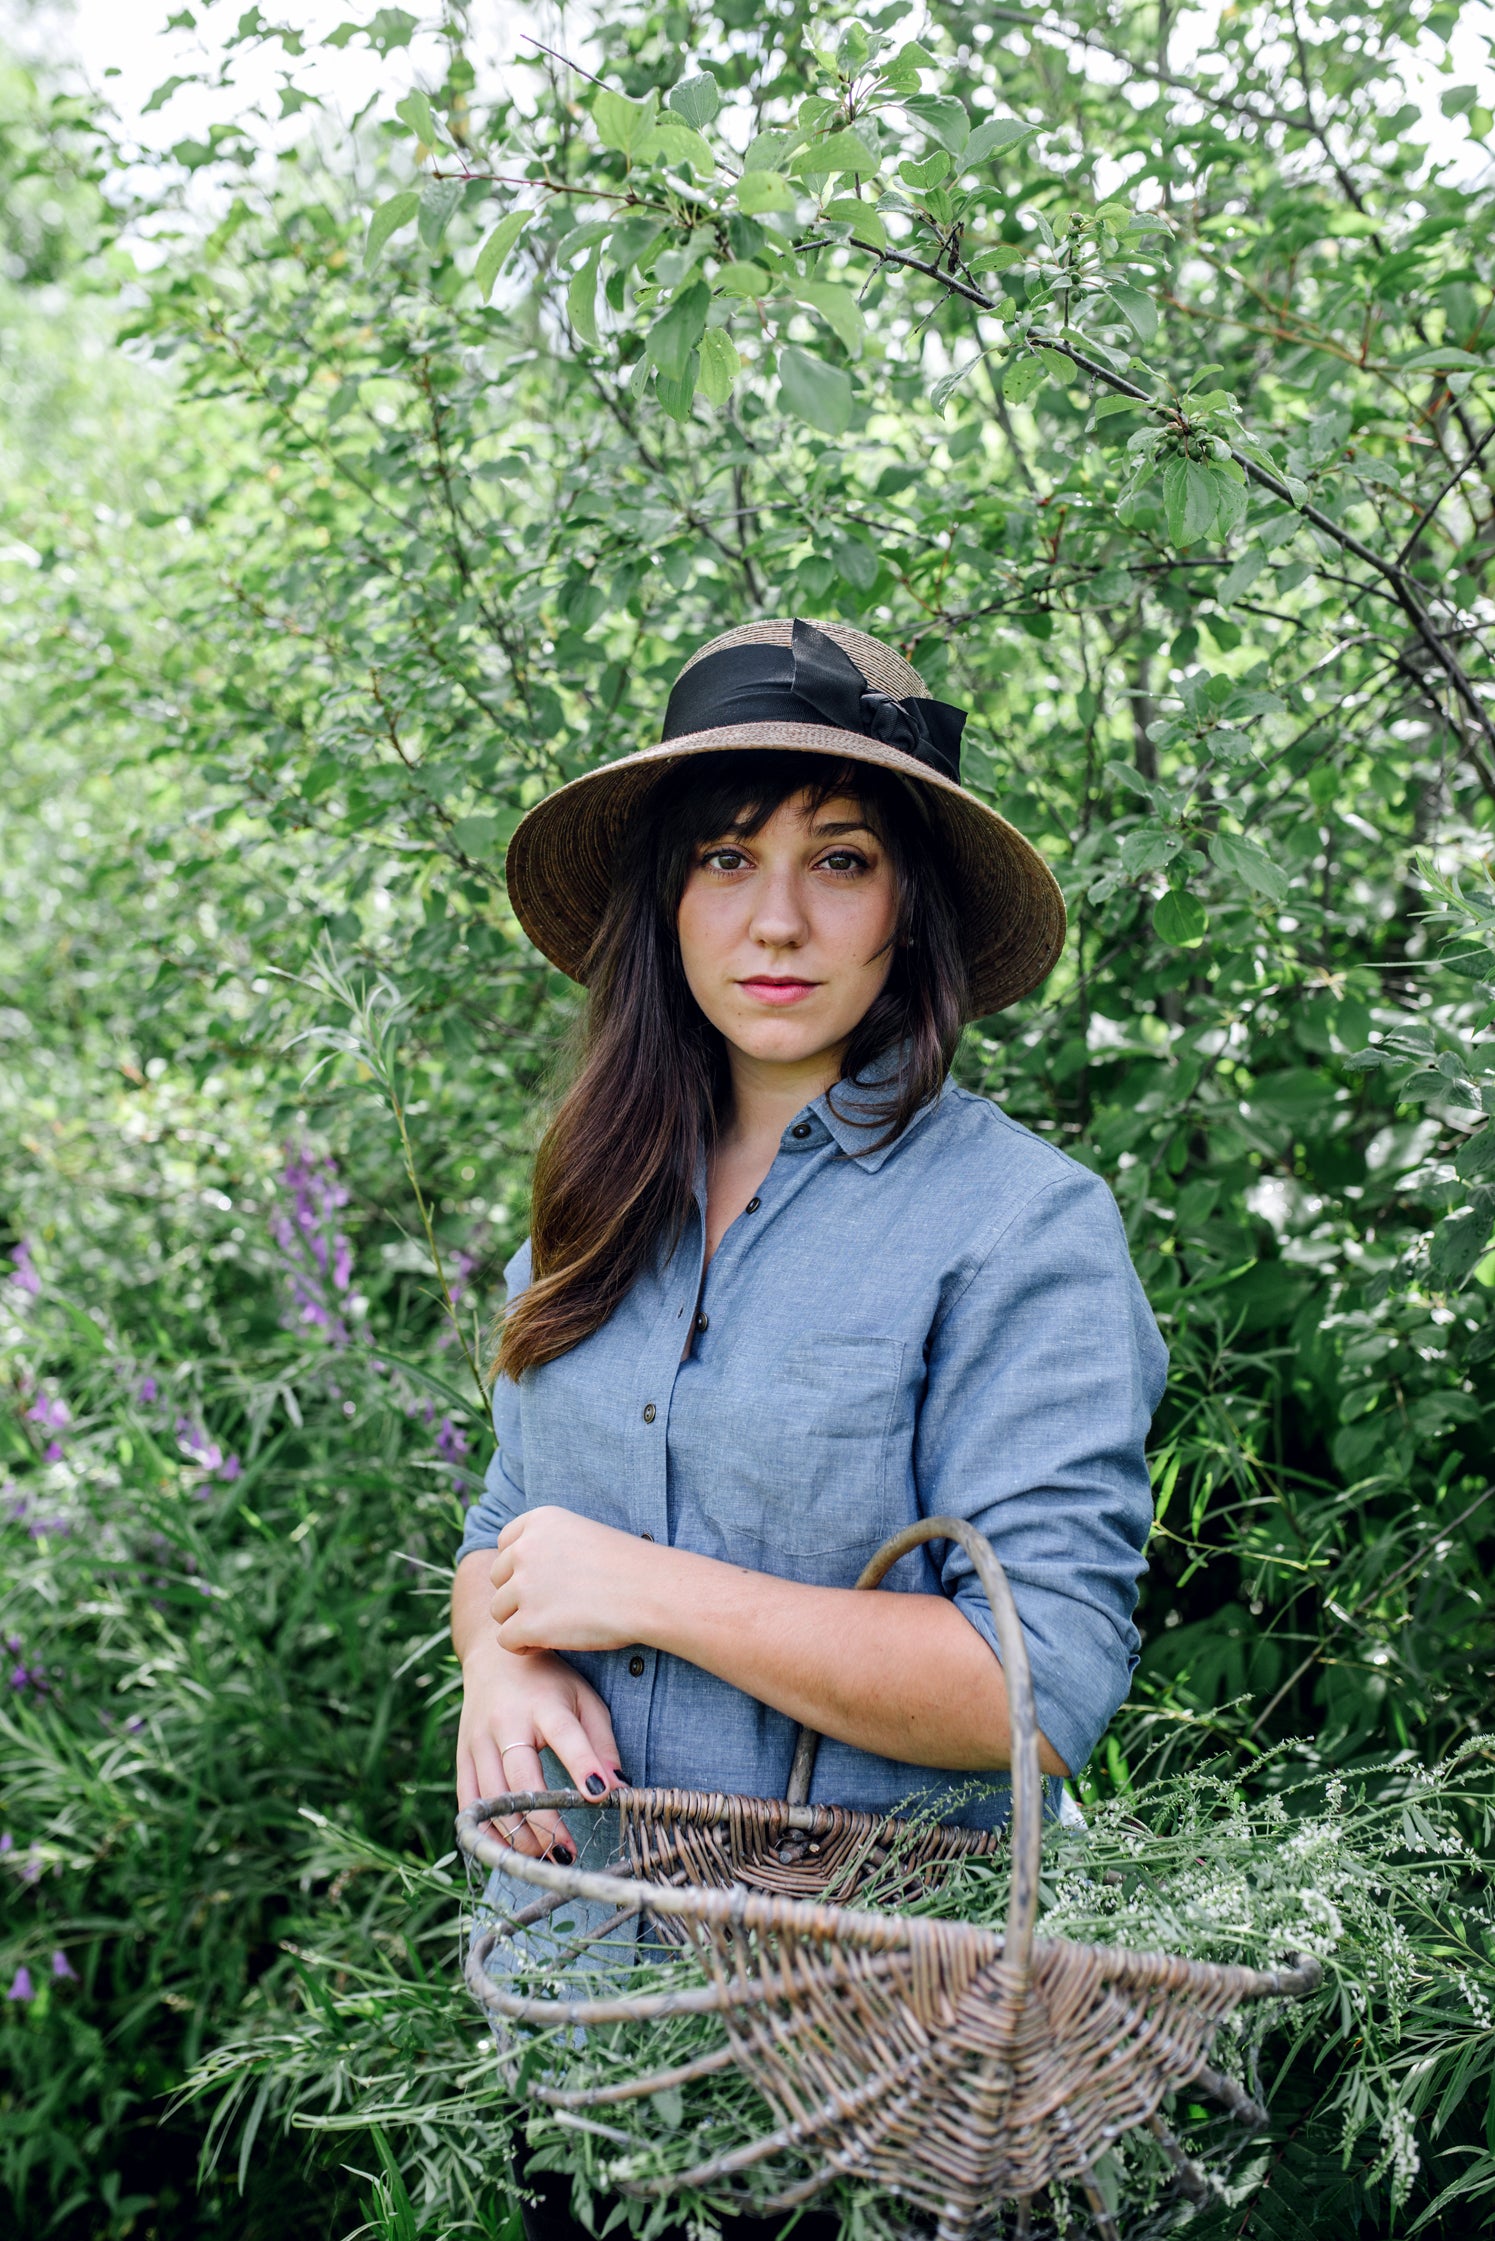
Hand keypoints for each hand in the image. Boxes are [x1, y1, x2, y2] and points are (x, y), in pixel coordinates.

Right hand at [455, 1632, 623, 1861]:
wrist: (492, 1658)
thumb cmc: (549, 1682)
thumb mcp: (584, 1698)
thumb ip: (602, 1741)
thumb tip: (619, 1788)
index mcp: (543, 1704)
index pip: (564, 1735)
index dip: (582, 1765)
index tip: (599, 1796)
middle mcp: (505, 1722)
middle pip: (521, 1779)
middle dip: (545, 1822)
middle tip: (568, 1853)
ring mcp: (478, 1740)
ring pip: (493, 1799)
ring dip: (518, 1836)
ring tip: (545, 1859)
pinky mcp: (461, 1755)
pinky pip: (469, 1803)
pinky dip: (486, 1832)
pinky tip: (509, 1851)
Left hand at [490, 1505, 658, 1654]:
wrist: (649, 1592)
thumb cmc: (626, 1567)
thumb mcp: (581, 1535)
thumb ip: (546, 1545)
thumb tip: (519, 1573)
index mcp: (539, 1521)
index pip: (504, 1545)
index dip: (520, 1568)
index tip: (546, 1581)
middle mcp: (524, 1549)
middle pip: (498, 1579)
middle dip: (518, 1595)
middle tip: (553, 1607)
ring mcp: (523, 1586)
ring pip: (499, 1611)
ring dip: (520, 1621)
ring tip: (553, 1626)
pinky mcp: (528, 1623)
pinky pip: (506, 1640)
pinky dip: (524, 1646)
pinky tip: (549, 1643)